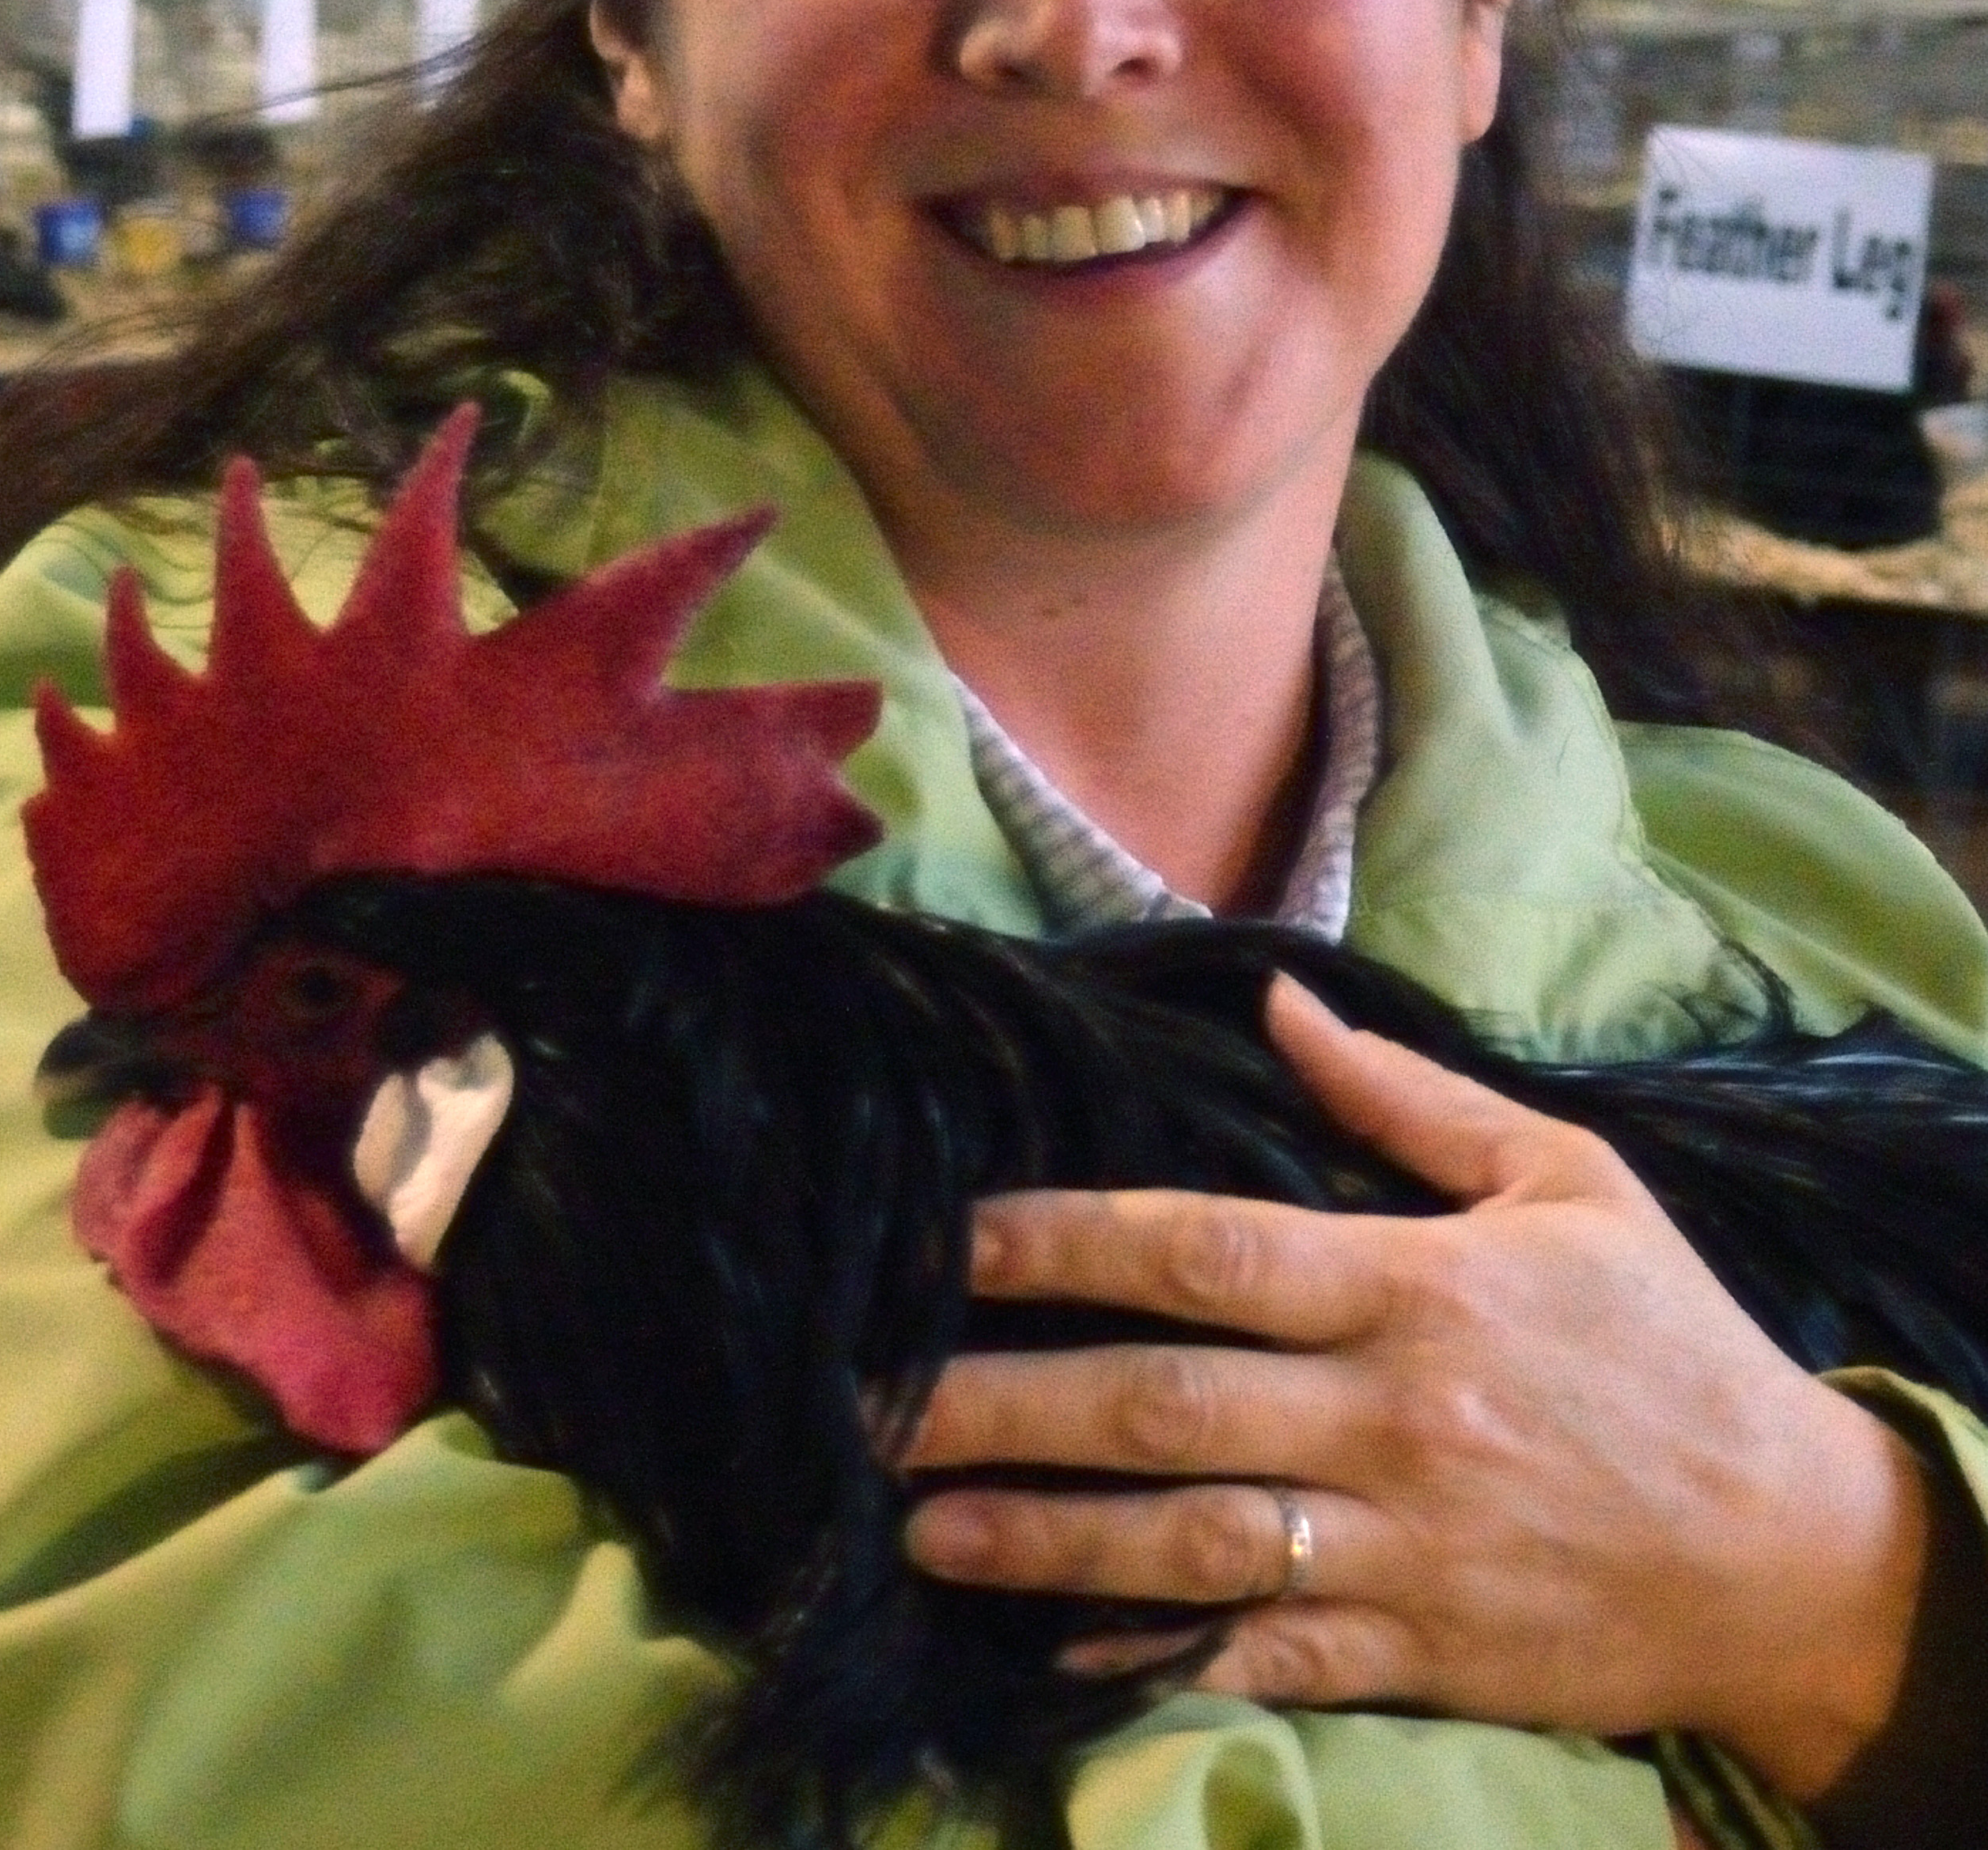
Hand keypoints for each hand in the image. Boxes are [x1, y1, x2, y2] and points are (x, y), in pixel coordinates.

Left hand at [901, 976, 1933, 1803]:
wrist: (1790, 1549)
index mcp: (1419, 1287)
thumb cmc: (1665, 1341)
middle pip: (1165, 1402)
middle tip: (875, 1401)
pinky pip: (1265, 1657)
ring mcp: (1401, 1549)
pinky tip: (1055, 1643)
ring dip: (1046, 1535)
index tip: (950, 1240)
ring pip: (1192, 1539)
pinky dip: (1157, 1653)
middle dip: (1007, 1400)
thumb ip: (1409, 1098)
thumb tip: (1277, 1006)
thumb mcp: (1569, 1180)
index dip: (1066, 1244)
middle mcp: (1395, 1417)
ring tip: (922, 1523)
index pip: (1208, 1253)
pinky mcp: (1419, 1657)